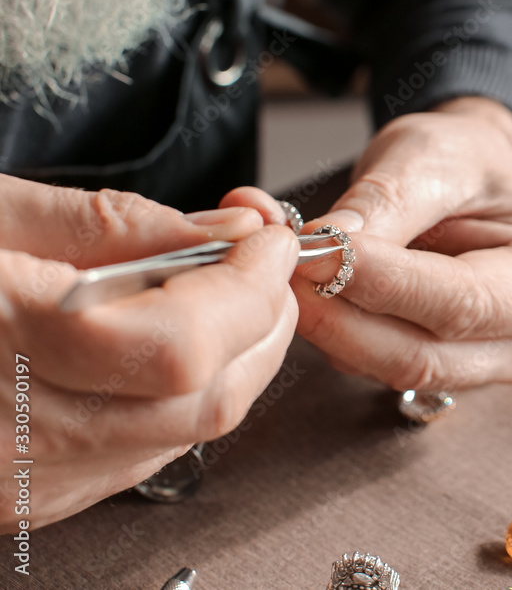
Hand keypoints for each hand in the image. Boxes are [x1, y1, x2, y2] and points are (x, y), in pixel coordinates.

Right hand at [0, 175, 298, 530]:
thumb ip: (117, 228)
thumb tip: (226, 230)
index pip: (182, 345)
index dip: (251, 286)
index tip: (270, 236)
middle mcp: (7, 437)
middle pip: (206, 399)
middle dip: (263, 321)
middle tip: (265, 261)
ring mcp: (15, 481)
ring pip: (188, 434)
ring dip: (237, 357)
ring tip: (227, 291)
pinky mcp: (21, 498)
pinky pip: (143, 453)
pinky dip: (186, 395)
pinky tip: (174, 342)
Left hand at [290, 98, 511, 390]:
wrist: (467, 181)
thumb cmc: (465, 162)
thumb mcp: (432, 155)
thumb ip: (387, 201)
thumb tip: (327, 245)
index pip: (461, 302)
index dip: (384, 284)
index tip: (314, 252)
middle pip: (422, 355)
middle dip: (342, 316)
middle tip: (280, 268)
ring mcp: (480, 367)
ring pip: (387, 368)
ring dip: (327, 325)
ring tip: (284, 266)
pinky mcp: (433, 372)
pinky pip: (370, 365)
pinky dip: (329, 329)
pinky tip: (306, 285)